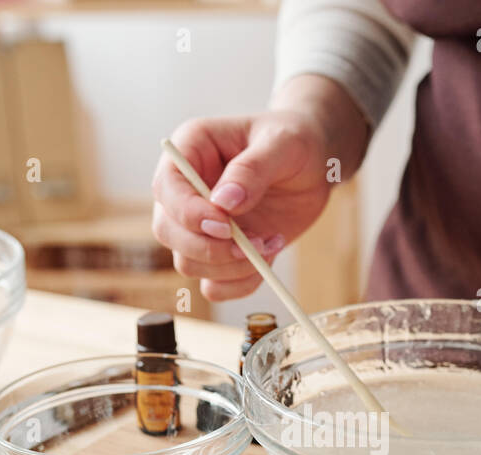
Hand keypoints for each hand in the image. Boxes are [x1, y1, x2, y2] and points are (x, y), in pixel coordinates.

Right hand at [152, 111, 331, 300]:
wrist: (313, 166)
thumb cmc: (294, 141)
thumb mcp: (282, 144)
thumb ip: (252, 169)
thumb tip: (223, 202)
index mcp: (191, 150)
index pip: (167, 188)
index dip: (189, 213)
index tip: (226, 226)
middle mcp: (185, 191)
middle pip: (168, 232)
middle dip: (210, 248)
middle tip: (255, 244)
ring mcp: (199, 226)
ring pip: (189, 264)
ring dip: (231, 267)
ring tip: (271, 243)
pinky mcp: (219, 252)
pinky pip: (214, 285)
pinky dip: (240, 284)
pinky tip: (268, 258)